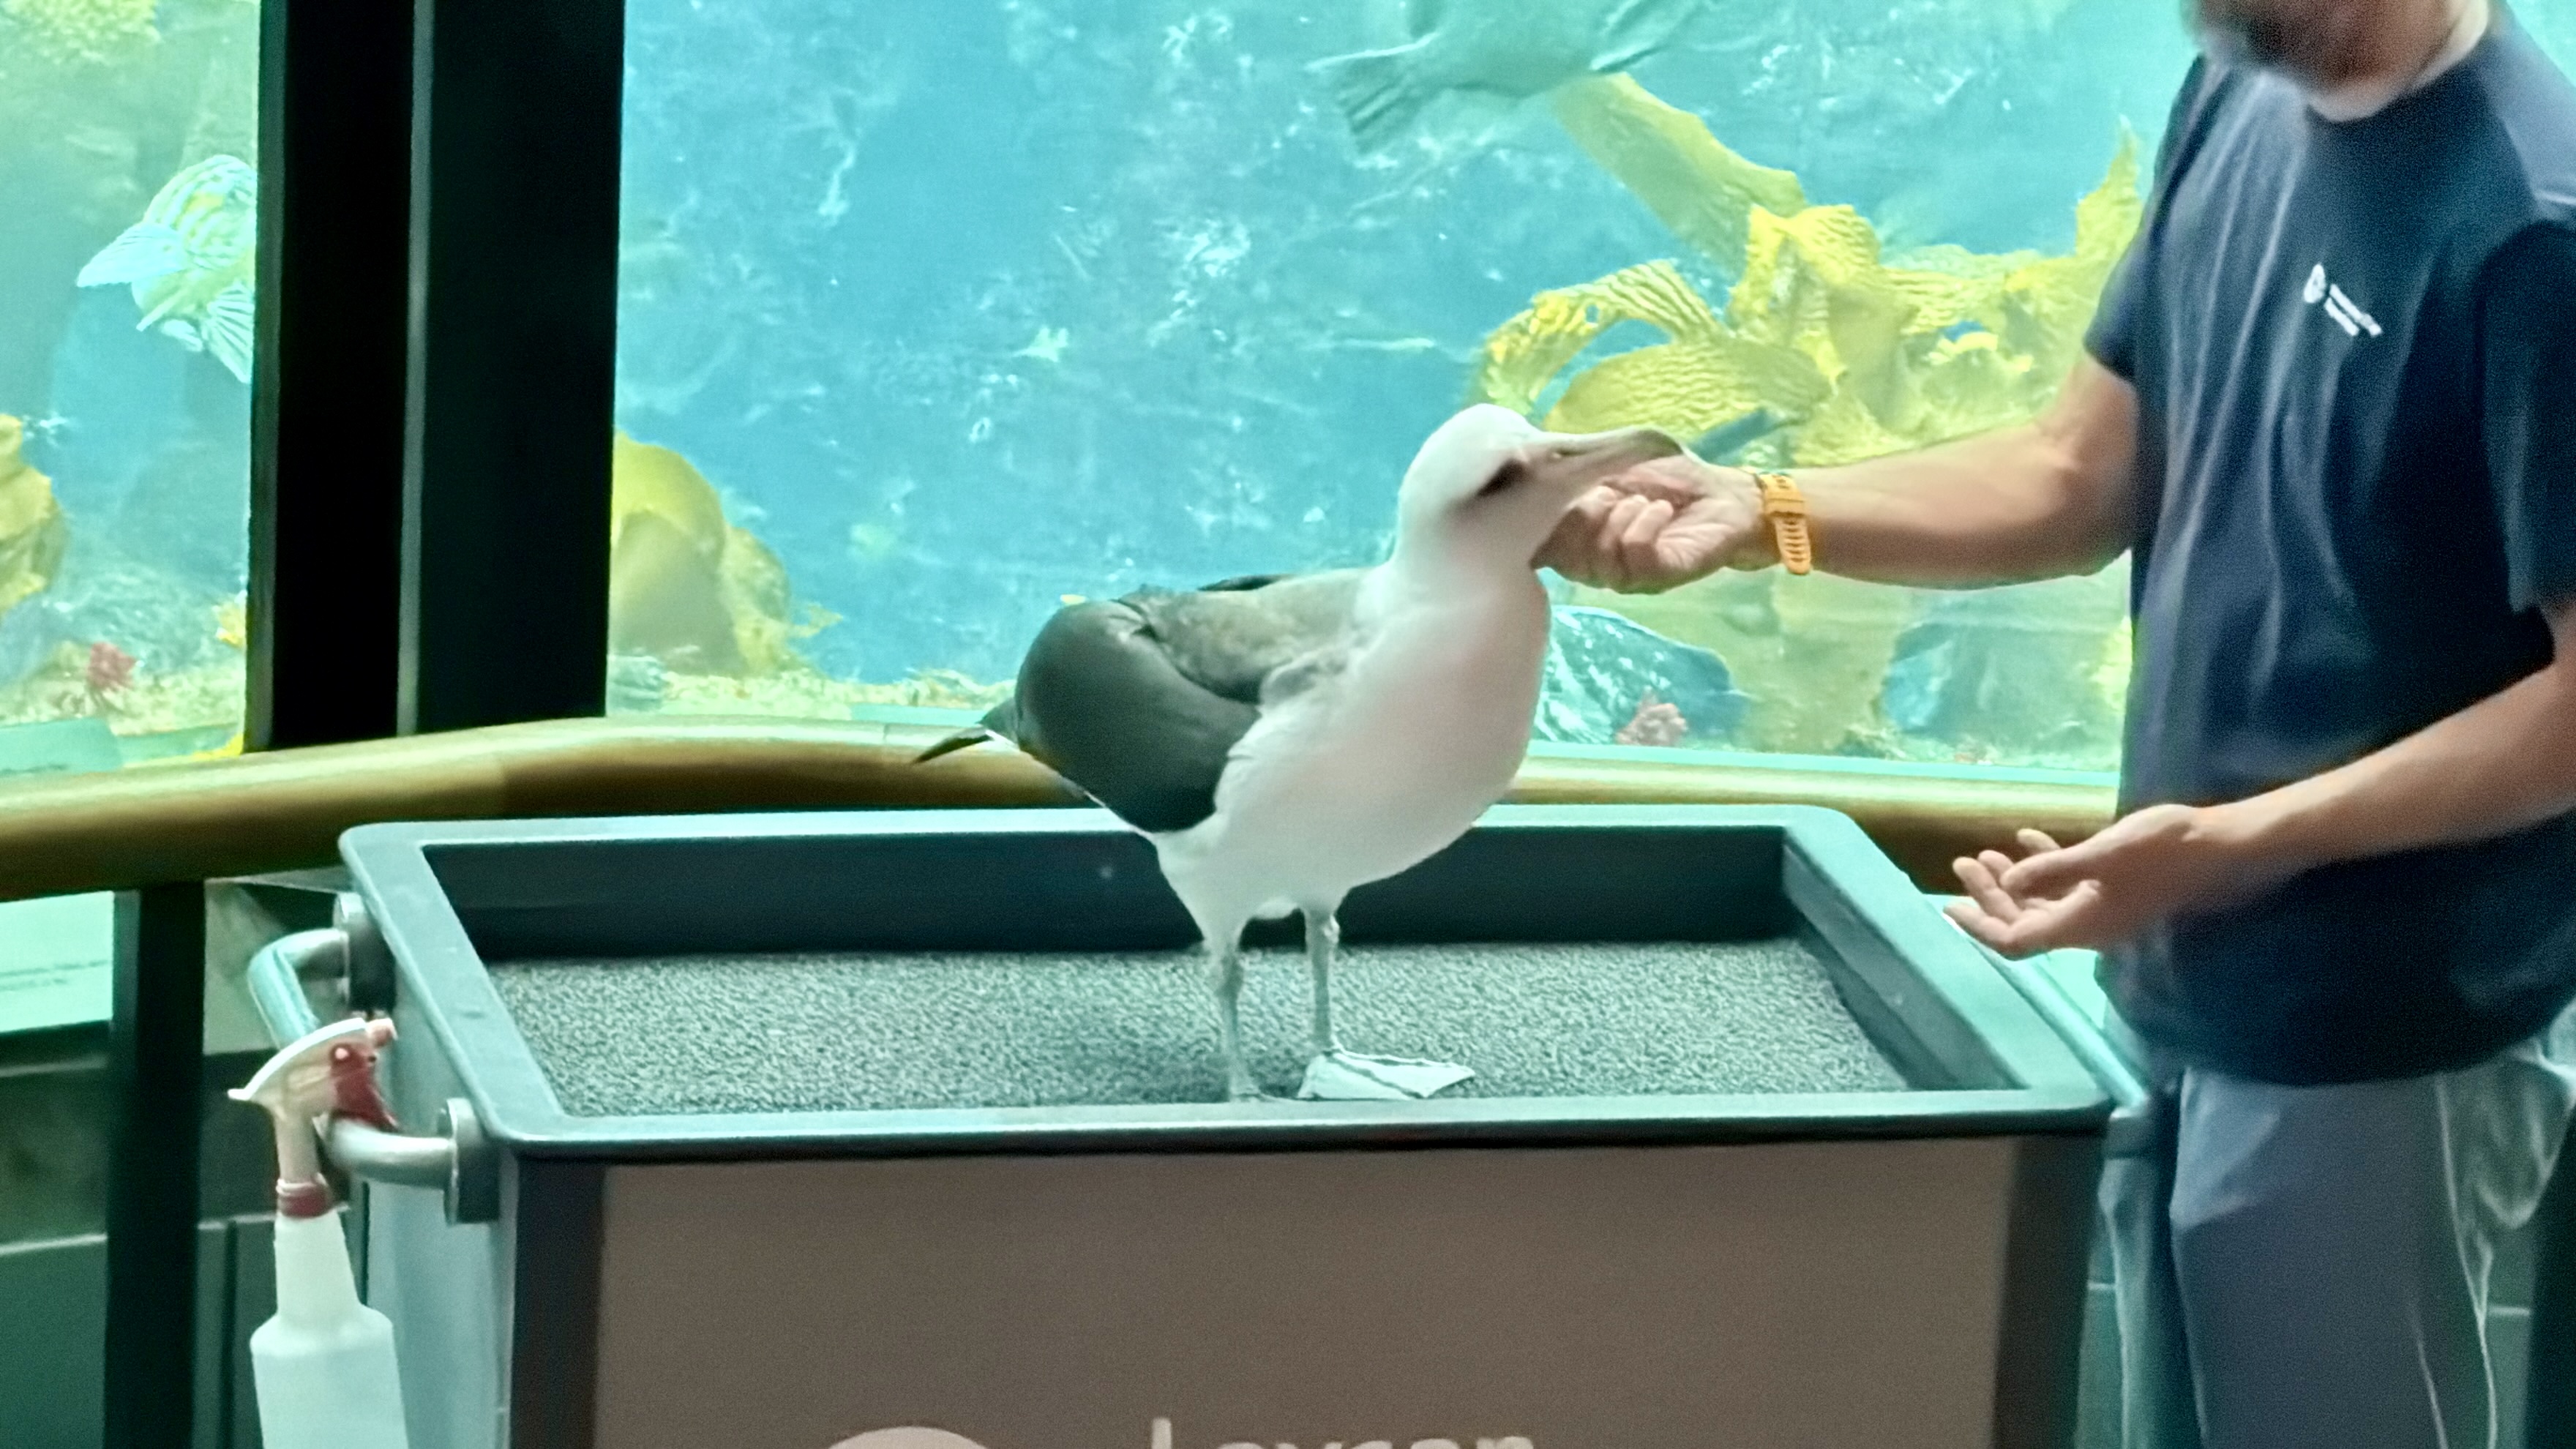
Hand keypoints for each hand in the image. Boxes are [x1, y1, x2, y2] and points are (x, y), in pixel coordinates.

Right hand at [1536, 453, 1771, 592]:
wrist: (1725, 495)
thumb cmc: (1669, 478)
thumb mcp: (1614, 458)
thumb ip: (1573, 464)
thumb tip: (1525, 458)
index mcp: (1576, 536)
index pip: (1535, 545)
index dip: (1531, 524)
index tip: (1546, 494)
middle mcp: (1594, 562)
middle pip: (1560, 555)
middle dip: (1578, 516)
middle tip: (1606, 493)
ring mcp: (1625, 574)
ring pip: (1595, 560)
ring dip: (1617, 519)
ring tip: (1642, 501)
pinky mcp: (1658, 577)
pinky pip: (1634, 556)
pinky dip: (1644, 525)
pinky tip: (1659, 510)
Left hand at [1944, 805, 2285, 956]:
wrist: (2224, 848)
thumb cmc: (2164, 849)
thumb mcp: (2101, 855)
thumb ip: (2053, 870)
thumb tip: (2008, 885)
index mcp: (2080, 926)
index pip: (2016, 940)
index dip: (1979, 926)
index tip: (1948, 905)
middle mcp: (2089, 927)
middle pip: (2024, 922)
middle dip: (1989, 896)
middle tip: (1962, 863)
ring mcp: (2106, 910)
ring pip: (2045, 904)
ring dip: (2013, 881)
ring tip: (1984, 853)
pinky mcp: (2120, 890)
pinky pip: (2071, 886)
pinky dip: (2046, 866)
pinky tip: (2029, 837)